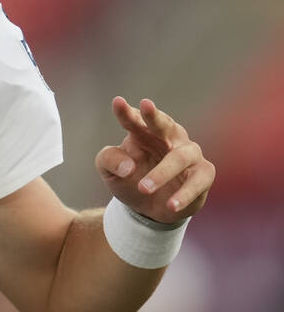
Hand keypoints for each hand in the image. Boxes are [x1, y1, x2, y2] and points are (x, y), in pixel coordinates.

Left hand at [95, 96, 214, 223]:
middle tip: (146, 106)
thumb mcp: (109, 171)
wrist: (148, 209)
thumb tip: (128, 166)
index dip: (126, 112)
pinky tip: (171, 205)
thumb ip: (110, 160)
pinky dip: (185, 194)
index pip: (133, 119)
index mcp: (142, 133)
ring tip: (143, 189)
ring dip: (161, 173)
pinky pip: (197, 181)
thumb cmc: (129, 181)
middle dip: (155, 116)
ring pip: (179, 157)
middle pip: (164, 123)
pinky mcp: (203, 173)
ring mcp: (188, 154)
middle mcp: (167, 138)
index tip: (118, 102)